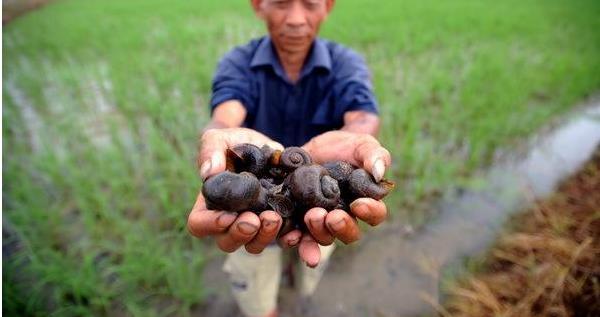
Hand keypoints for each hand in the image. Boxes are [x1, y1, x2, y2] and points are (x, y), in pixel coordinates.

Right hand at [187, 127, 284, 253]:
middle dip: (240, 234)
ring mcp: (254, 224)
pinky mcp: (277, 222)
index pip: (199, 224)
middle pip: (227, 242)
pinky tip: (296, 232)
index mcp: (210, 203)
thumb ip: (210, 151)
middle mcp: (230, 220)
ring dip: (264, 236)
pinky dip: (288, 238)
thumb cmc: (234, 143)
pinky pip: (282, 239)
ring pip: (254, 245)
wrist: (265, 146)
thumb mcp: (220, 139)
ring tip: (275, 217)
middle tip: (255, 219)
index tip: (228, 215)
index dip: (210, 225)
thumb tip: (208, 172)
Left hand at [279, 131, 391, 266]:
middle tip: (332, 216)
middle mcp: (345, 217)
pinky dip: (294, 239)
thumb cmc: (346, 147)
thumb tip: (379, 172)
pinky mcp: (299, 219)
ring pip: (324, 237)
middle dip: (341, 227)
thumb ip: (374, 155)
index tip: (359, 204)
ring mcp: (322, 221)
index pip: (375, 214)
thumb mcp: (362, 145)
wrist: (315, 147)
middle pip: (349, 233)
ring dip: (318, 232)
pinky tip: (292, 236)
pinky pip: (297, 236)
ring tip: (312, 216)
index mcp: (366, 203)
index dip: (370, 212)